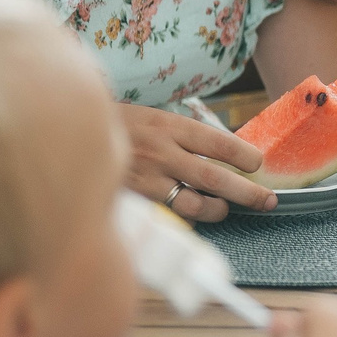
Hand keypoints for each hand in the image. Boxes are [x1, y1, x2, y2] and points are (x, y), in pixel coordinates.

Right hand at [121, 101, 273, 220]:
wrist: (69, 136)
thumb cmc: (119, 127)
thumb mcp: (154, 118)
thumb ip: (185, 136)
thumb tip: (224, 153)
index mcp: (169, 127)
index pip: (219, 143)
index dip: (245, 156)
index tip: (258, 164)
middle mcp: (162, 154)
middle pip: (216, 179)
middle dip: (248, 193)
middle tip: (267, 201)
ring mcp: (147, 181)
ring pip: (195, 205)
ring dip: (217, 210)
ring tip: (224, 207)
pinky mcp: (135, 202)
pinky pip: (170, 216)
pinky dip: (185, 217)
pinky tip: (190, 212)